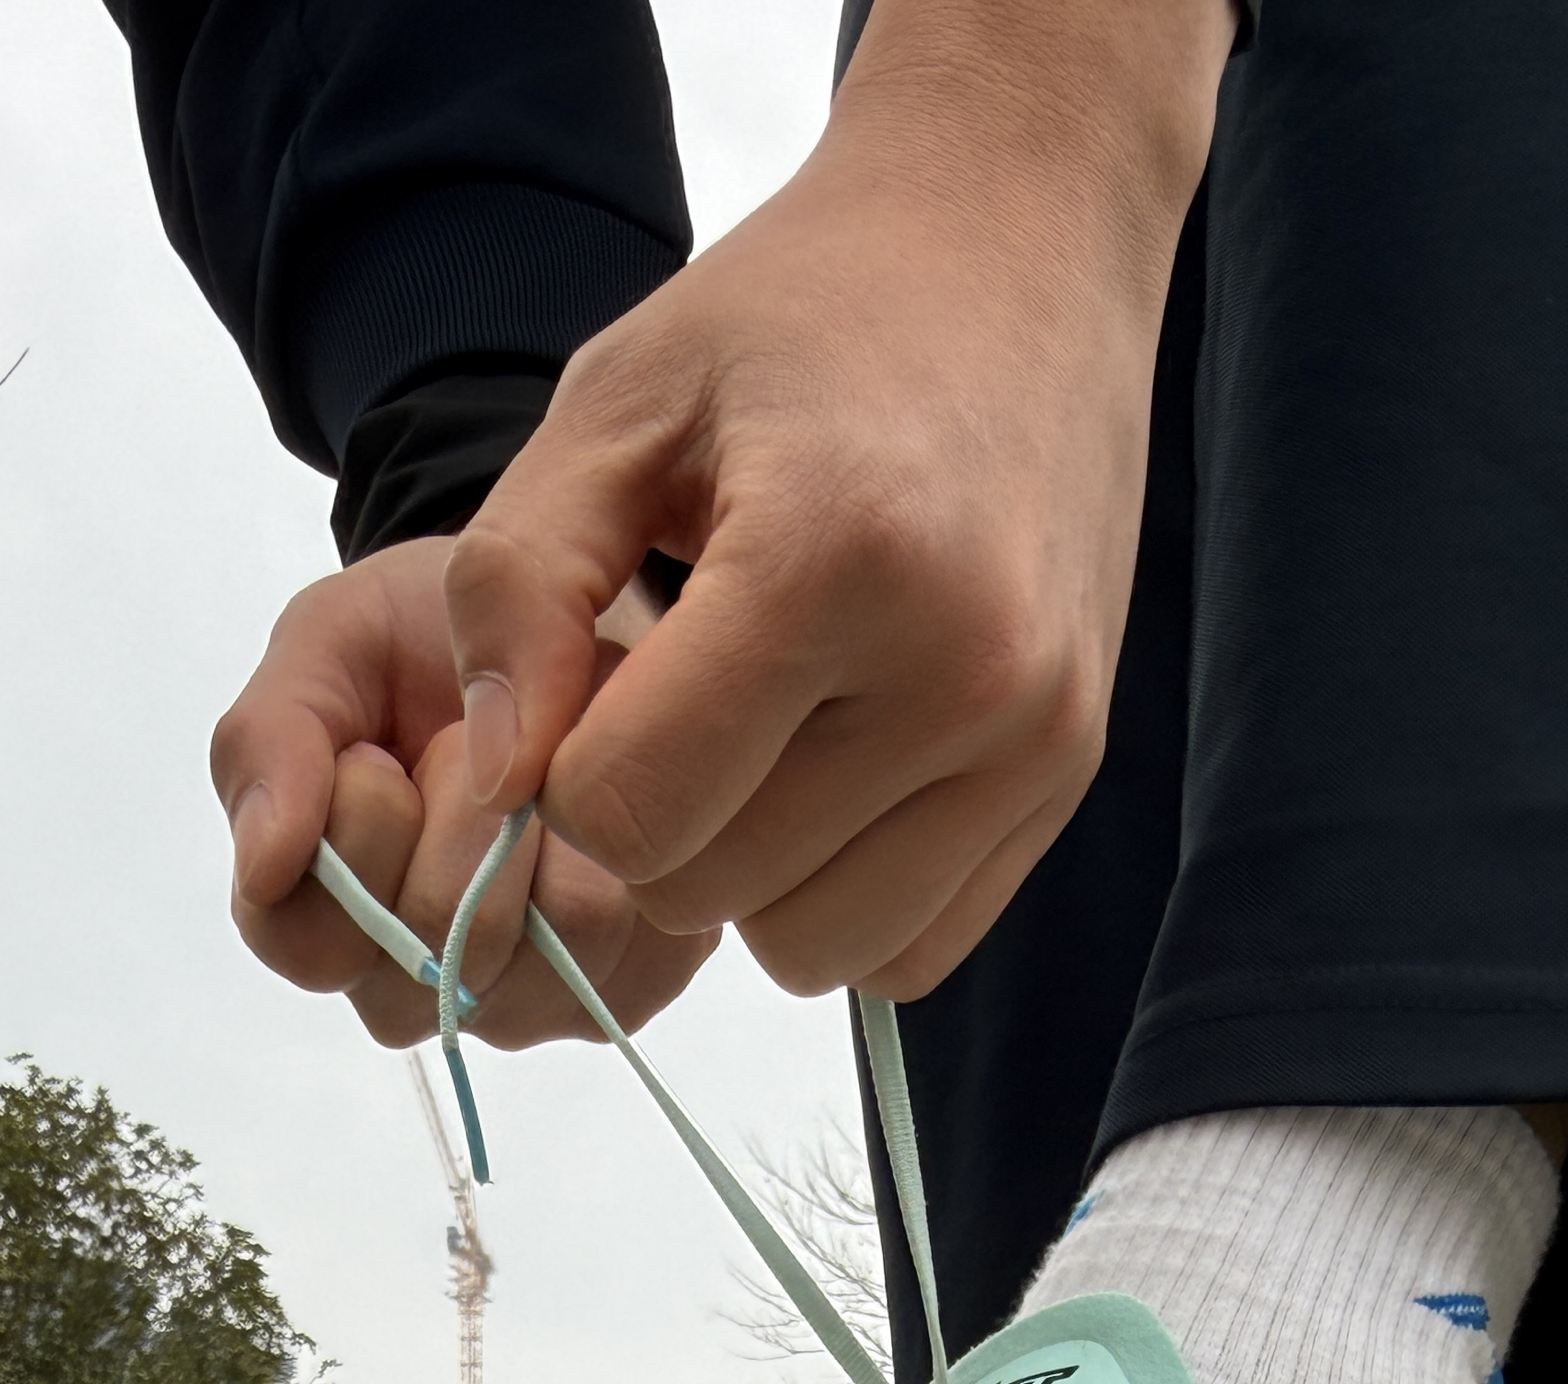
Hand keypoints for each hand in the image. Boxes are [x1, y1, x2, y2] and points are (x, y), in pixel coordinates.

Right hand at [209, 538, 715, 1046]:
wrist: (574, 618)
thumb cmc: (432, 643)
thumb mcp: (328, 646)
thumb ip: (270, 738)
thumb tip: (265, 862)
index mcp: (320, 923)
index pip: (314, 948)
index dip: (359, 833)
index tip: (380, 751)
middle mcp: (418, 983)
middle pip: (443, 954)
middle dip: (466, 813)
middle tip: (474, 744)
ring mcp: (524, 1001)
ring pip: (552, 947)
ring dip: (555, 824)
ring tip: (543, 768)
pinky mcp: (626, 987)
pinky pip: (632, 942)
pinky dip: (626, 849)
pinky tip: (600, 806)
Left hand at [446, 0, 1231, 1006]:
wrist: (1018, 247)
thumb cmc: (800, 315)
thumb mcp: (615, 405)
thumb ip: (517, 593)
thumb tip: (498, 787)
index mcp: (834, 556)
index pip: (630, 810)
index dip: (566, 772)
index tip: (598, 679)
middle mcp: (962, 669)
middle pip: (712, 891)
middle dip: (657, 822)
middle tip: (683, 690)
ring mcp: (1035, 738)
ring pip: (813, 951)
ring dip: (752, 876)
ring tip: (767, 729)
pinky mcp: (1069, 777)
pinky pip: (912, 950)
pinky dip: (848, 893)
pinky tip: (841, 767)